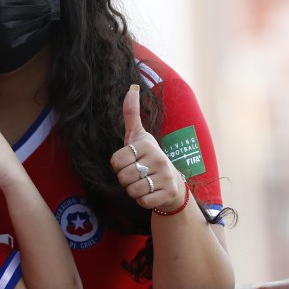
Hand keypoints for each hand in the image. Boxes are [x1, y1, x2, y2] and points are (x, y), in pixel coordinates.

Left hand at [110, 85, 184, 210]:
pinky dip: (142, 200)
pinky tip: (151, 192)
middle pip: (122, 177)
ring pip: (131, 190)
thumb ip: (132, 114)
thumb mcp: (139, 136)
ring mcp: (165, 176)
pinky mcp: (168, 193)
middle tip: (138, 174)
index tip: (131, 162)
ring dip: (133, 190)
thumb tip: (132, 87)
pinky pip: (142, 201)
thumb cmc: (149, 157)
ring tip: (144, 183)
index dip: (118, 166)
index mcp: (147, 144)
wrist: (173, 183)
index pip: (115, 161)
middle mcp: (158, 158)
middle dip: (125, 179)